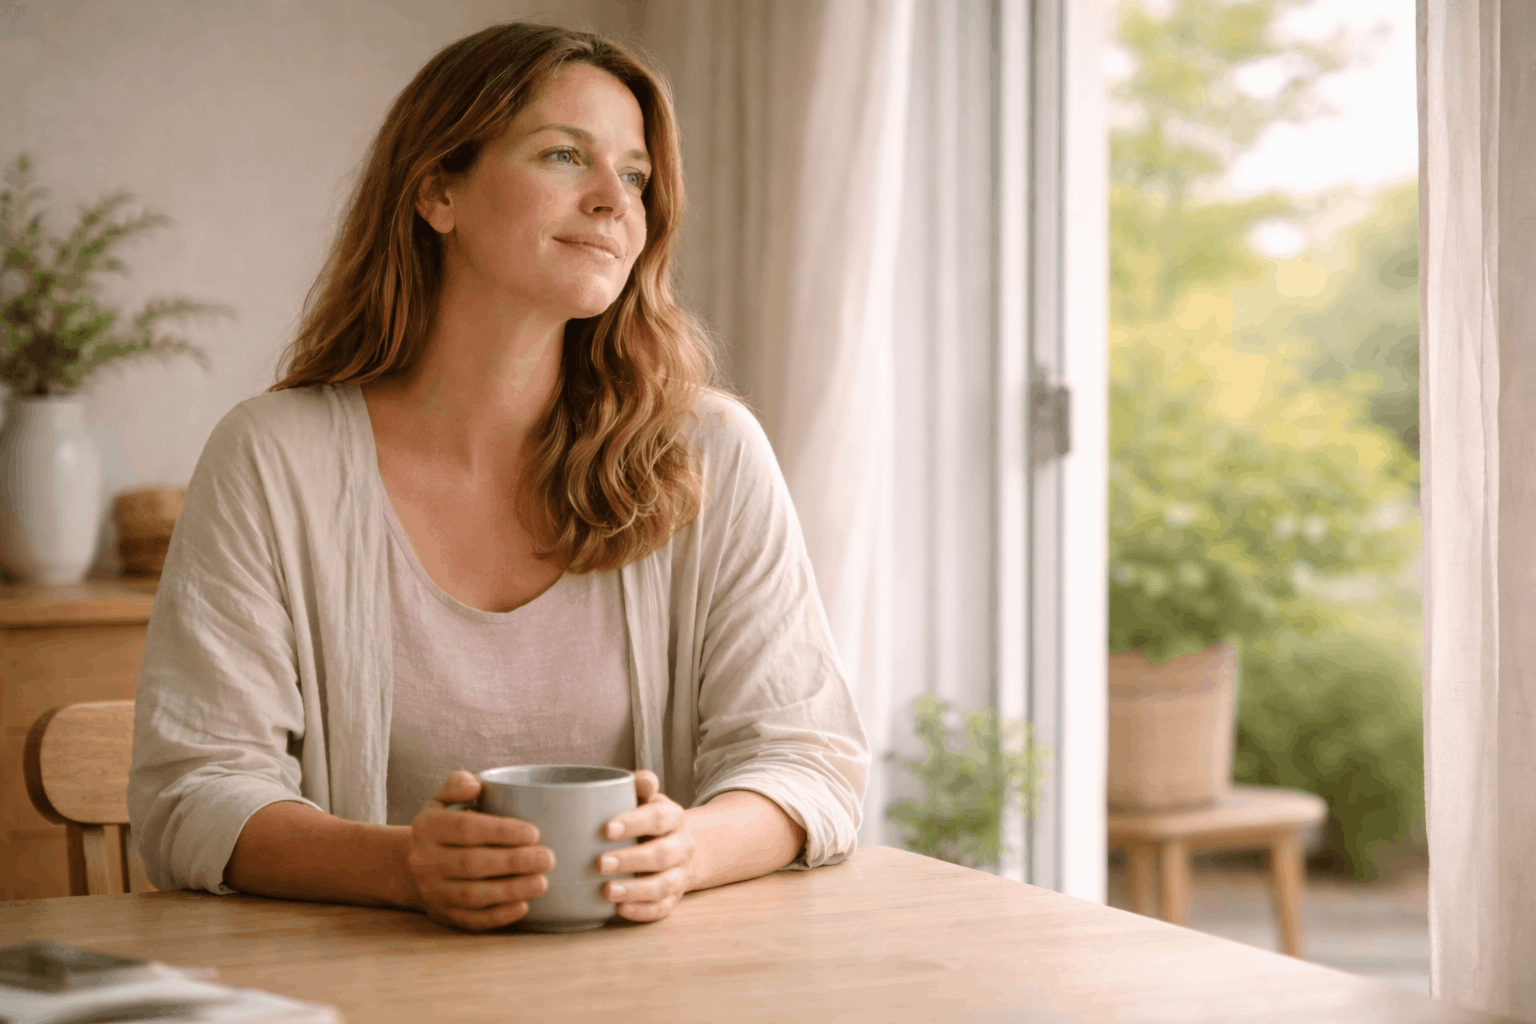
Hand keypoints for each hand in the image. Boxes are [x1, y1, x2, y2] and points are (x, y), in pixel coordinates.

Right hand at [403, 770, 553, 931]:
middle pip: (472, 864)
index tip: (534, 833)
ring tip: (542, 882)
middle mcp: (425, 861)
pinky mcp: (444, 915)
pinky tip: (523, 906)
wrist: (412, 867)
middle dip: (513, 862)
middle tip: (547, 858)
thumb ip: (457, 784)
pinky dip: (498, 916)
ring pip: (473, 896)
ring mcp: (433, 891)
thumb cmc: (442, 827)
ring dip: (510, 891)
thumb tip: (476, 786)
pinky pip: (471, 920)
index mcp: (427, 828)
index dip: (501, 832)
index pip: (465, 829)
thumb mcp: (441, 800)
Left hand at [597, 769, 695, 922]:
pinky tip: (620, 910)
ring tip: (607, 891)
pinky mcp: (674, 898)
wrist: (678, 847)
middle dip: (630, 860)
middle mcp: (682, 846)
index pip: (659, 818)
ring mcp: (680, 874)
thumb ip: (641, 787)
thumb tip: (640, 779)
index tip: (606, 829)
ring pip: (664, 885)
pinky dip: (642, 911)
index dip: (634, 823)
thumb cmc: (648, 821)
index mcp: (674, 817)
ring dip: (635, 890)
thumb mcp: (647, 800)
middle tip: (599, 863)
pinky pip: (663, 908)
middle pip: (662, 855)